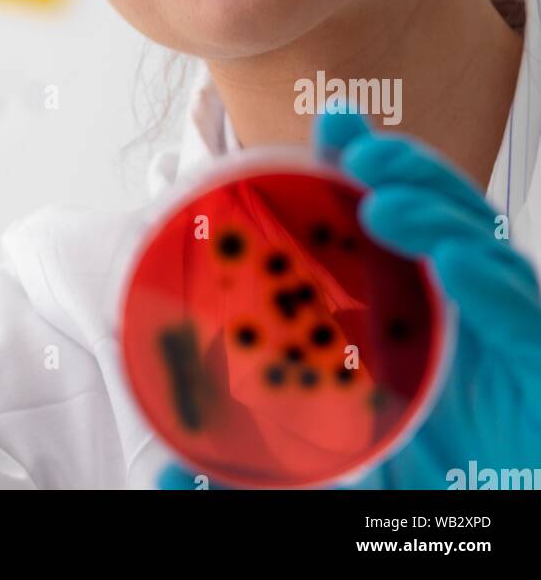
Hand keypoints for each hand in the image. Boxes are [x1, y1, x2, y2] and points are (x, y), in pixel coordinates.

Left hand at [158, 109, 540, 489]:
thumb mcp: (317, 473)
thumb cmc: (405, 494)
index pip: (394, 226)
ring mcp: (507, 344)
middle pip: (443, 219)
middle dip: (404, 170)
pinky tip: (454, 260)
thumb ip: (249, 470)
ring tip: (381, 196)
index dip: (365, 167)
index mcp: (413, 325)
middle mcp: (464, 322)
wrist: (480, 547)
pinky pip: (525, 318)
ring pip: (485, 252)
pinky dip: (492, 284)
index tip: (329, 126)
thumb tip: (159, 474)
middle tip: (353, 145)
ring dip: (436, 212)